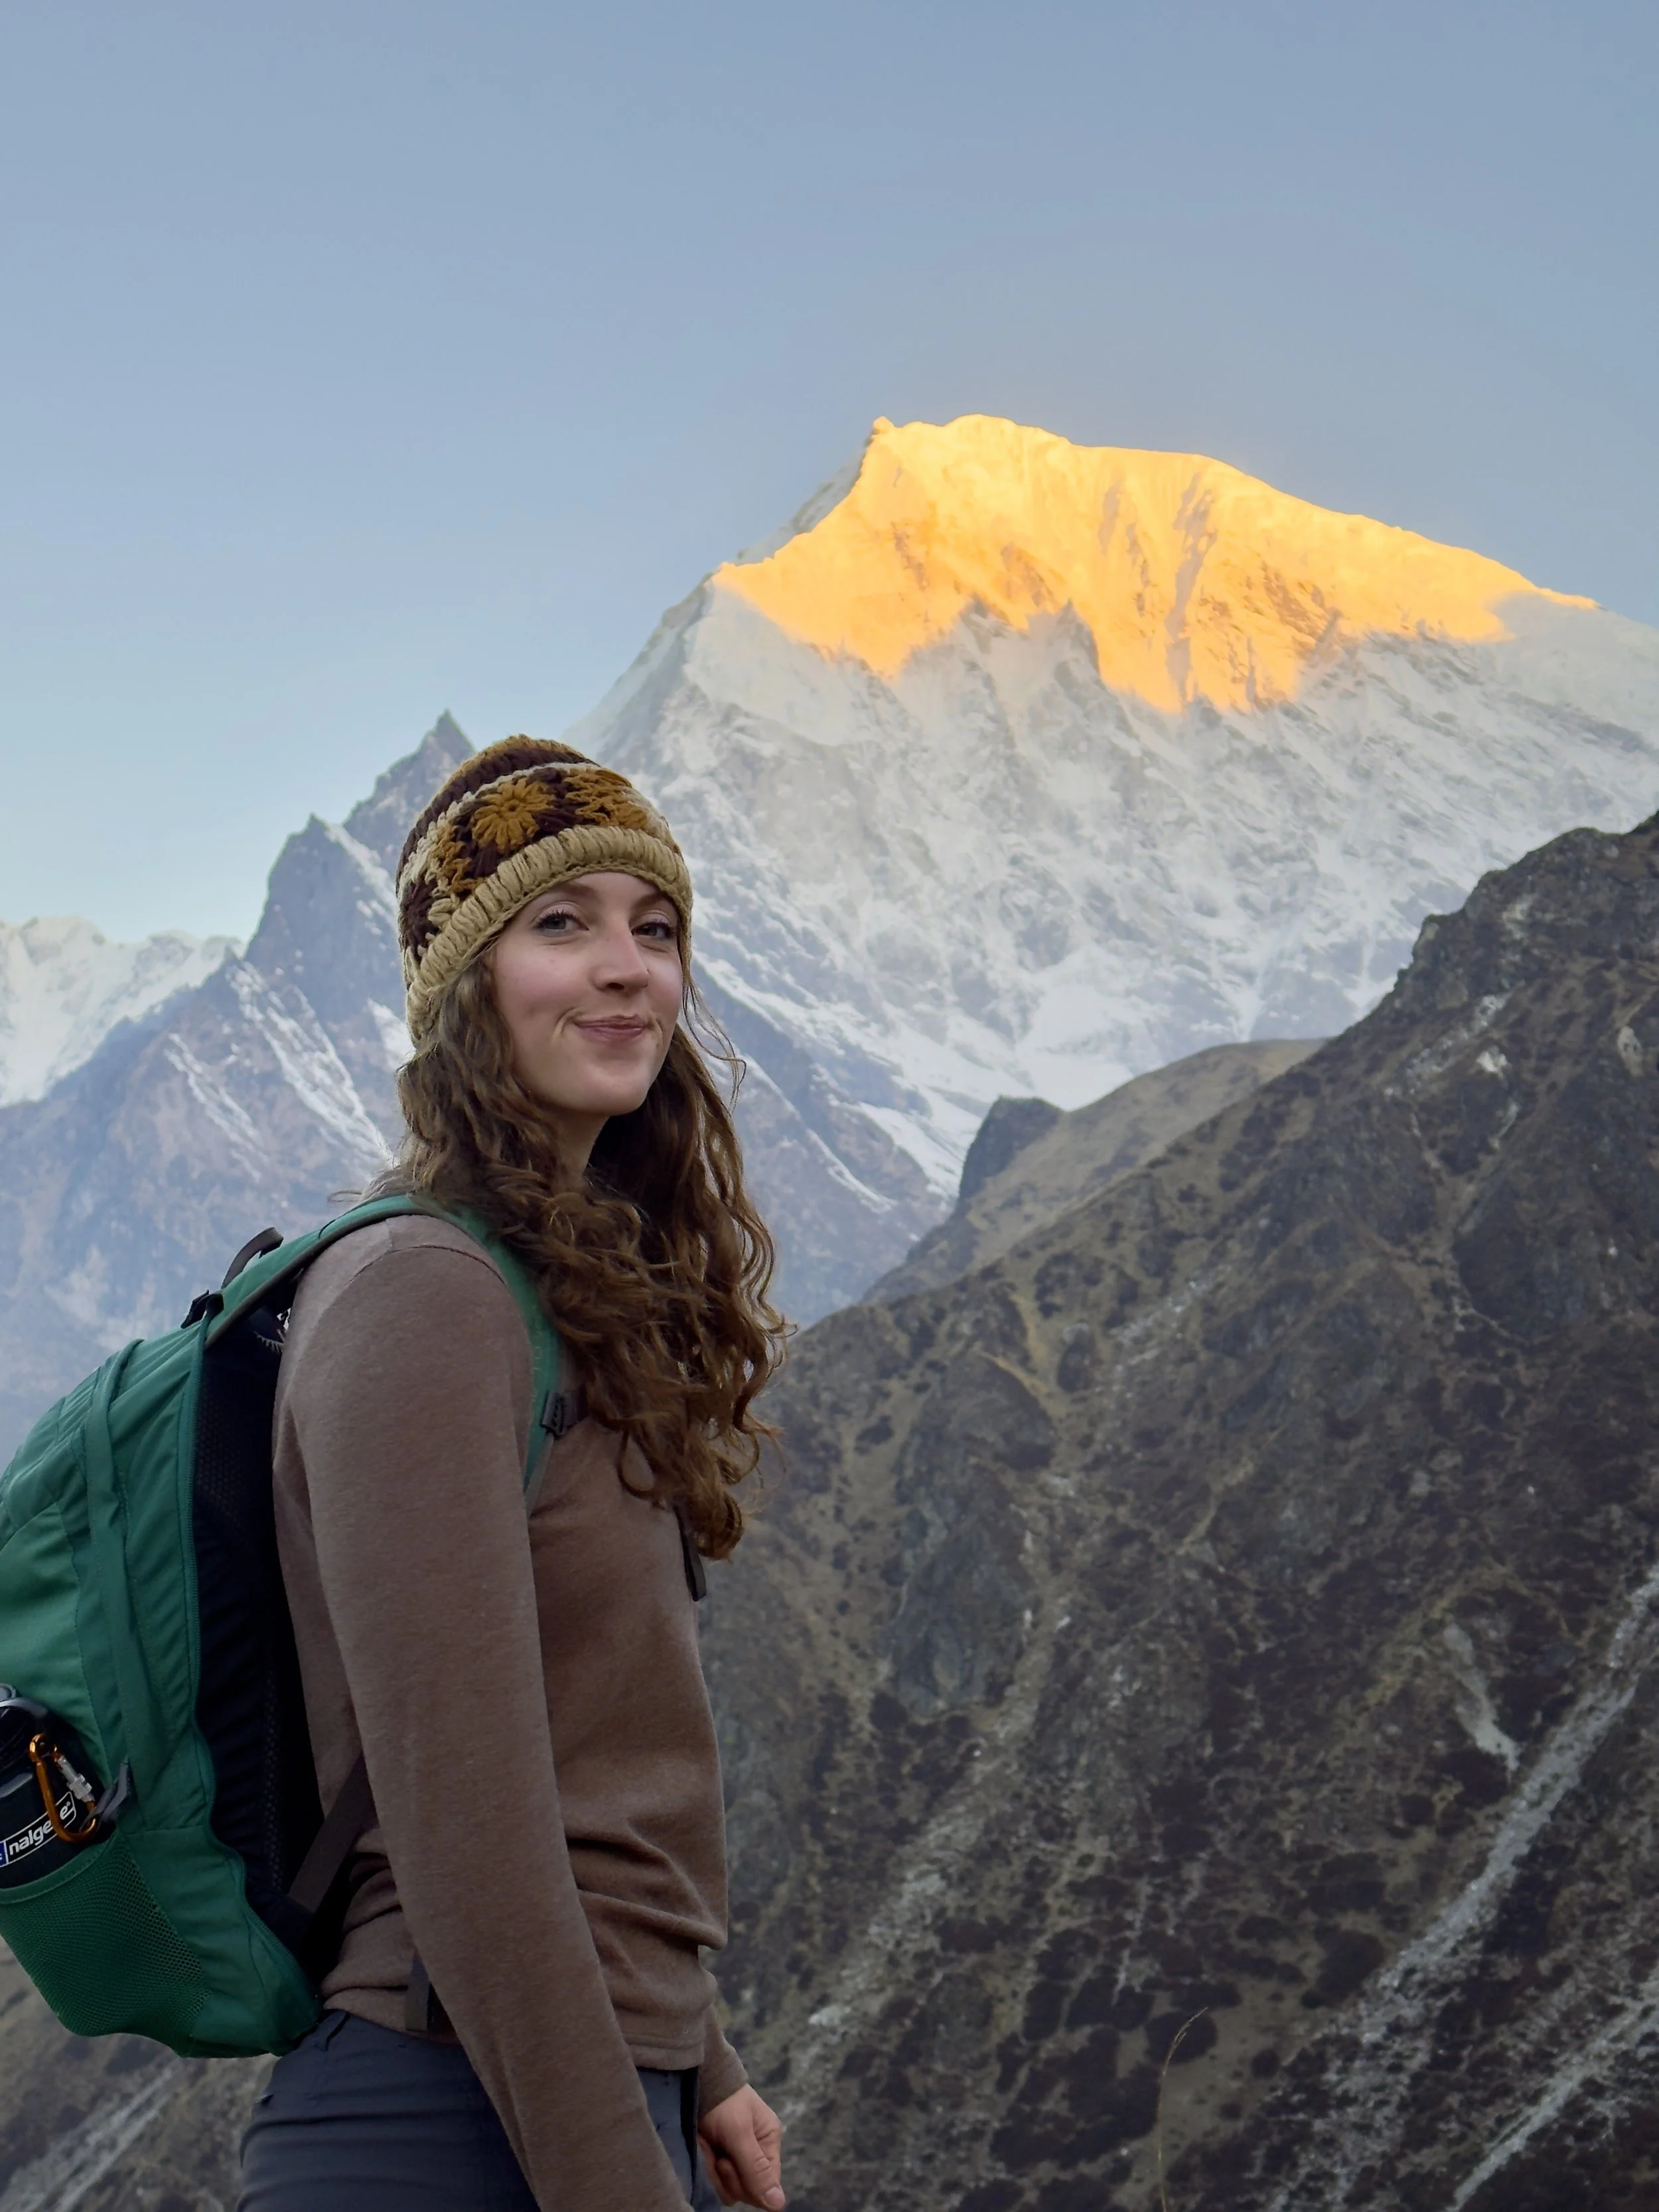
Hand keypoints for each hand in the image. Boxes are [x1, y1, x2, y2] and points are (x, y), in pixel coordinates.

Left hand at [698, 2084, 785, 2208]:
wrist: (696, 2083)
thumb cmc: (722, 2102)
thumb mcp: (740, 2132)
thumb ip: (757, 2168)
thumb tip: (780, 2206)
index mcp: (769, 2142)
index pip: (768, 2184)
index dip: (750, 2184)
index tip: (730, 2163)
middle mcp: (756, 2154)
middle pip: (748, 2190)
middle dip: (730, 2176)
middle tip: (720, 2154)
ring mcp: (736, 2159)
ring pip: (729, 2190)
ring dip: (715, 2173)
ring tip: (709, 2148)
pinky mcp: (718, 2161)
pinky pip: (716, 2183)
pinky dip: (707, 2170)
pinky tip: (703, 2151)